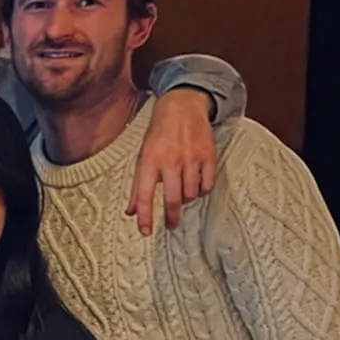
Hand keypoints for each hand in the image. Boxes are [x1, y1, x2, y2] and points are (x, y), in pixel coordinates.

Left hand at [128, 88, 219, 234]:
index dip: (145, 217)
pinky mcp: (208, 156)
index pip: (144, 195)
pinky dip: (202, 189)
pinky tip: (196, 183)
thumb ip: (137, 185)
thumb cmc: (158, 135)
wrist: (182, 107)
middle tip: (171, 224)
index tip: (146, 232)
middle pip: (173, 199)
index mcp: (149, 161)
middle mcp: (170, 161)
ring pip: (191, 194)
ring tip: (182, 189)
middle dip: (172, 217)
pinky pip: (207, 185)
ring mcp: (191, 158)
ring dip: (187, 198)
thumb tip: (131, 212)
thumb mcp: (142, 156)